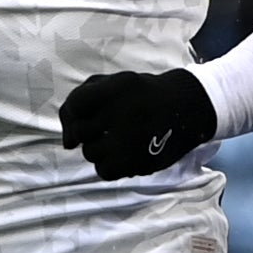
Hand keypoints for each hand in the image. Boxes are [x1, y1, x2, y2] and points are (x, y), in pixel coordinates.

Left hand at [58, 68, 219, 180]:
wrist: (186, 108)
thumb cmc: (141, 95)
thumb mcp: (115, 81)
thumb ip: (80, 99)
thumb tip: (66, 143)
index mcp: (118, 89)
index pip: (76, 105)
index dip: (74, 112)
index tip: (85, 114)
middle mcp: (125, 114)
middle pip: (81, 132)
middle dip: (87, 130)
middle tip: (105, 127)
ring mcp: (132, 141)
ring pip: (90, 153)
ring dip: (98, 148)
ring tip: (117, 139)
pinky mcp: (140, 162)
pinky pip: (104, 171)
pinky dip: (108, 164)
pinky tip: (120, 154)